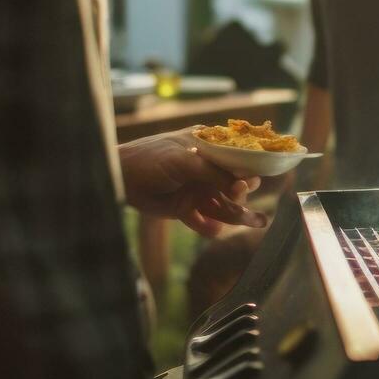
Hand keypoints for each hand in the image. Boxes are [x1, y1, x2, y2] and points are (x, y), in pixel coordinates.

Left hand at [118, 133, 267, 235]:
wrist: (120, 177)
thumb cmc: (152, 157)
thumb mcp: (186, 160)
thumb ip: (214, 173)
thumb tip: (243, 187)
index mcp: (209, 148)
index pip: (237, 159)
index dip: (249, 170)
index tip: (249, 181)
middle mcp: (206, 170)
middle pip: (234, 185)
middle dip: (243, 195)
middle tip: (238, 199)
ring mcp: (196, 190)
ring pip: (222, 205)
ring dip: (237, 214)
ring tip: (257, 222)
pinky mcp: (185, 208)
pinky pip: (203, 221)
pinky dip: (209, 227)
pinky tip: (214, 229)